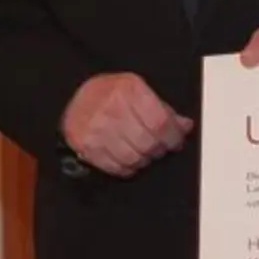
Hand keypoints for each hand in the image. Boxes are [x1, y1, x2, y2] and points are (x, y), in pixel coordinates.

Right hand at [60, 72, 194, 177]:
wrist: (74, 97)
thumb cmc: (111, 93)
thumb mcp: (138, 89)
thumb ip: (163, 108)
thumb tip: (184, 126)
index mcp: (130, 90)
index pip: (160, 121)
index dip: (173, 136)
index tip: (176, 141)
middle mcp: (112, 108)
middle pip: (148, 142)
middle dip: (159, 150)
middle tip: (160, 148)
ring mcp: (97, 129)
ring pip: (132, 157)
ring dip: (144, 160)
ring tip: (144, 153)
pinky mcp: (87, 147)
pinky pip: (115, 167)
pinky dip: (127, 168)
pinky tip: (129, 160)